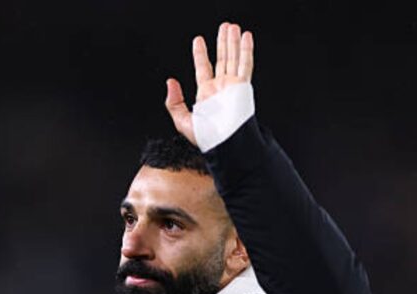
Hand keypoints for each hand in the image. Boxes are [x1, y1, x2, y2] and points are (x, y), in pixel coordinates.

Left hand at [165, 22, 253, 145]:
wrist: (224, 144)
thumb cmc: (206, 138)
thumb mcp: (182, 121)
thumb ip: (174, 103)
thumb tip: (170, 82)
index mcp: (206, 94)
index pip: (203, 68)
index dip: (200, 54)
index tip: (198, 41)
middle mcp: (221, 88)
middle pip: (221, 59)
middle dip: (222, 42)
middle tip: (223, 27)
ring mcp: (233, 86)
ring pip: (233, 58)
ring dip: (233, 42)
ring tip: (232, 27)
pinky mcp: (243, 87)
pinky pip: (245, 64)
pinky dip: (246, 50)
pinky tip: (246, 37)